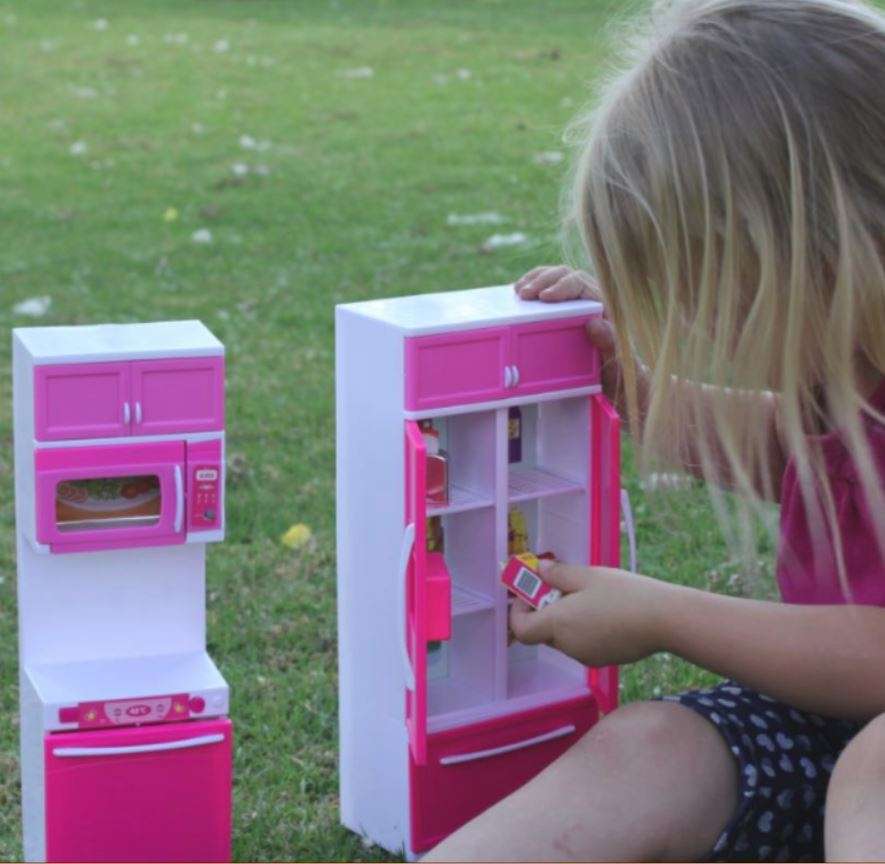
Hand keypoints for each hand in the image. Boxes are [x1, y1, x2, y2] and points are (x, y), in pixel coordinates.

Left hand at [509, 560, 672, 666]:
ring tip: (589, 596)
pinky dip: (584, 628)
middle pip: (544, 632)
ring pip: (565, 637)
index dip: (518, 611)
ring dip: (567, 619)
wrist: (664, 620)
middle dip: (546, 610)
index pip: (521, 630)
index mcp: (558, 624)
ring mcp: (586, 656)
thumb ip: (558, 574)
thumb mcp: (587, 575)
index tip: (528, 593)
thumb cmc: (624, 593)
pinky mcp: (604, 659)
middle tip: (561, 586)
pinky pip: (583, 643)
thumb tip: (538, 570)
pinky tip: (606, 611)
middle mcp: (568, 646)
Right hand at [513, 265, 623, 411]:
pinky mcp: (562, 309)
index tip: (544, 296)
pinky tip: (518, 294)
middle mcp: (589, 298)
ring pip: (554, 277)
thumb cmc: (617, 369)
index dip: (561, 285)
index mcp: (604, 304)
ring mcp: (574, 302)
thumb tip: (595, 323)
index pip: (581, 283)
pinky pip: (547, 290)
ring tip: (518, 291)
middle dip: (542, 280)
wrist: (614, 377)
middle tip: (523, 294)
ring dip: (534, 280)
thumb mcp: (617, 361)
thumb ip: (610, 342)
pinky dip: (533, 287)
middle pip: (564, 275)